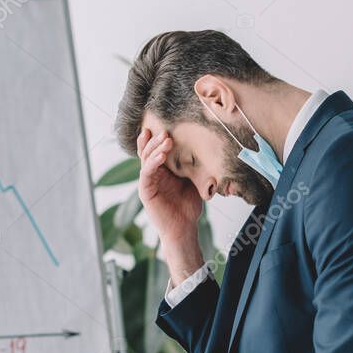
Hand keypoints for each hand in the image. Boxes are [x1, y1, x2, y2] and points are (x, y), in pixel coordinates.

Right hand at [136, 128, 204, 283]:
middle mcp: (152, 174)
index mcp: (162, 170)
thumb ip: (193, 166)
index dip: (159, 137)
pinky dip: (152, 163)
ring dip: (154, 148)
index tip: (167, 124)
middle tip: (166, 129)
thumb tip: (207, 148)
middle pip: (148, 151)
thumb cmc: (188, 206)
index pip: (157, 149)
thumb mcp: (193, 181)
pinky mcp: (145, 191)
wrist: (184, 228)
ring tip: (165, 139)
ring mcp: (148, 182)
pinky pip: (146, 174)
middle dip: (156, 139)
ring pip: (146, 160)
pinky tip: (160, 156)